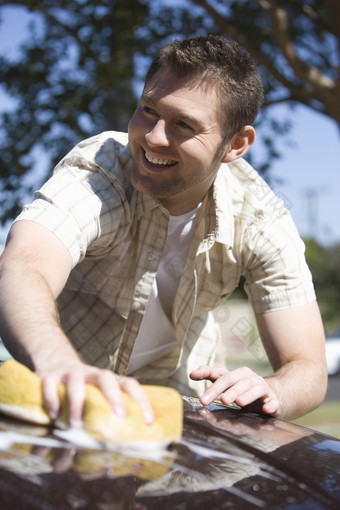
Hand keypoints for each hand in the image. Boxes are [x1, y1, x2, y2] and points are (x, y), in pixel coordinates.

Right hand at [38, 362, 154, 426]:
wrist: (56, 365)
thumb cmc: (82, 393)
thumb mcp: (96, 401)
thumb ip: (104, 425)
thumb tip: (111, 465)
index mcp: (107, 380)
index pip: (129, 384)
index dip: (141, 400)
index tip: (148, 421)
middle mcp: (91, 374)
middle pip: (106, 377)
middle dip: (114, 397)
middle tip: (118, 418)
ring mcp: (70, 373)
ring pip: (76, 382)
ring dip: (77, 402)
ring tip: (76, 424)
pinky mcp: (49, 376)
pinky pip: (50, 385)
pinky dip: (52, 400)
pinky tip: (55, 416)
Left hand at [190, 365, 280, 415]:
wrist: (274, 394)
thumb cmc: (245, 389)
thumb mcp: (229, 383)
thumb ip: (212, 377)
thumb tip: (192, 374)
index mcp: (237, 375)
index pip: (221, 376)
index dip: (209, 379)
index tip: (196, 385)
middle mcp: (249, 379)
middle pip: (237, 382)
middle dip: (228, 390)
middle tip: (221, 400)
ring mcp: (263, 389)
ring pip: (255, 389)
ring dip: (247, 395)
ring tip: (239, 402)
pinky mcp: (274, 400)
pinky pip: (273, 401)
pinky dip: (270, 404)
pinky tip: (266, 409)